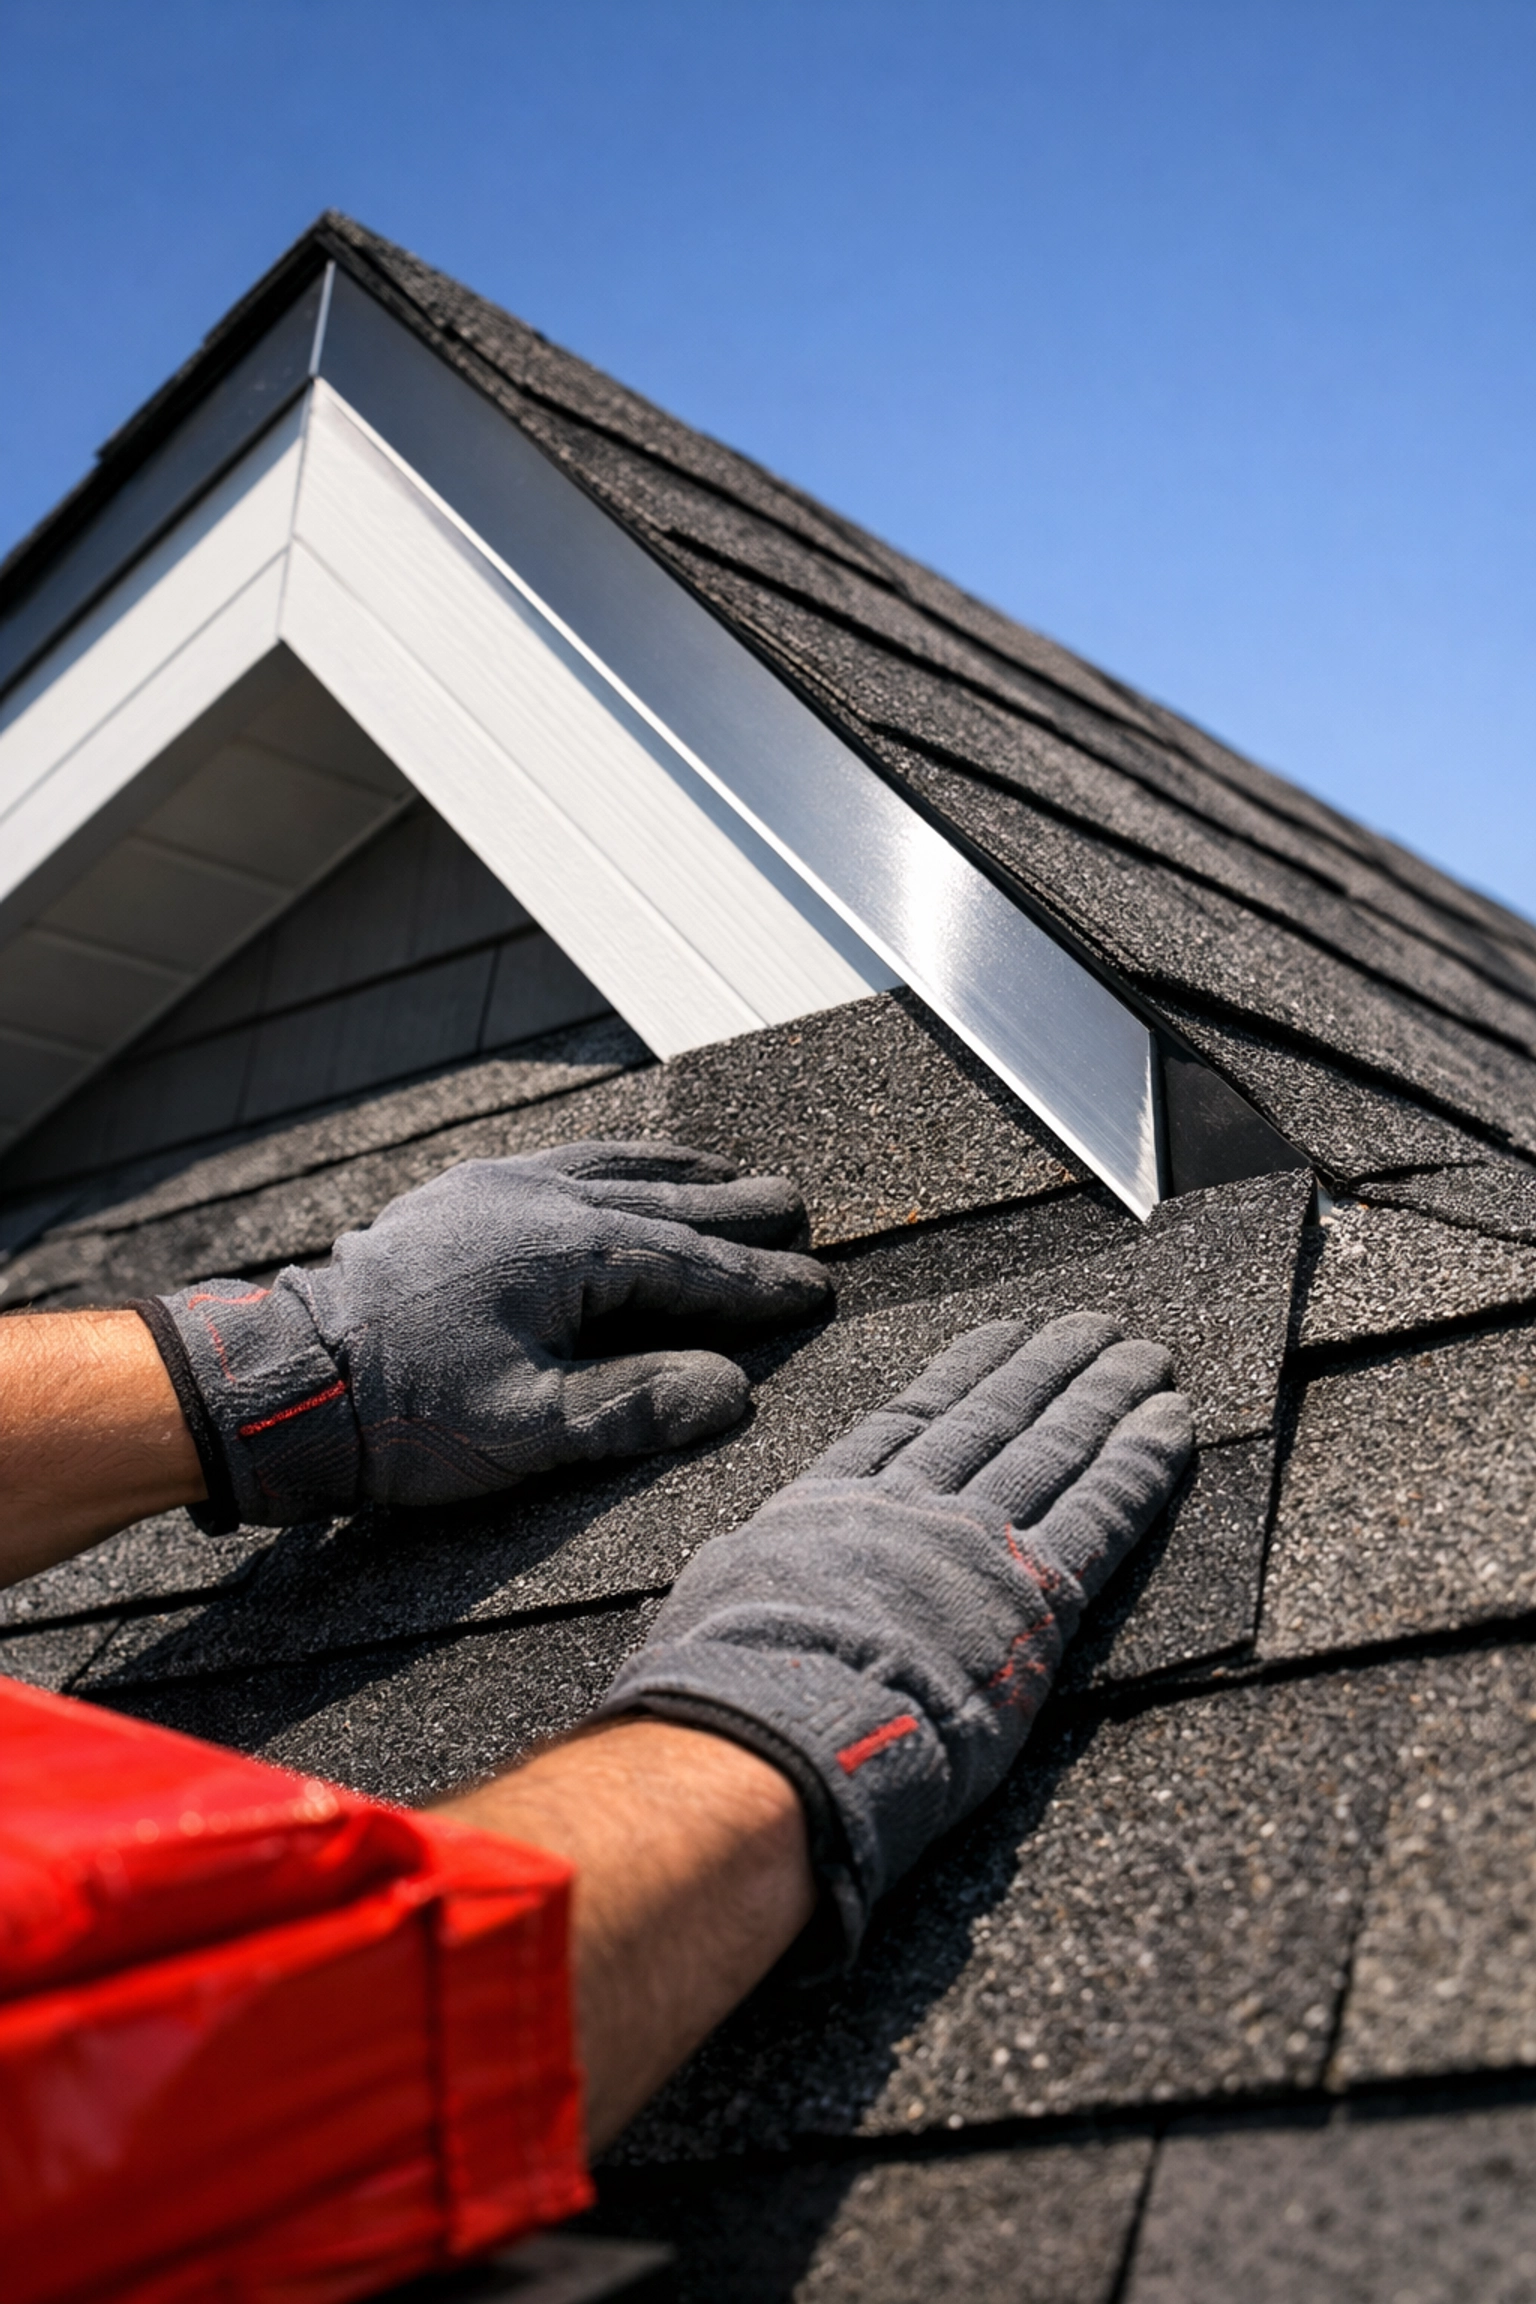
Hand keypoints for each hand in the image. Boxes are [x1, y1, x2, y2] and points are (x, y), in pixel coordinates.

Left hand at [142, 1142, 830, 1528]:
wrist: (288, 1383)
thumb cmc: (406, 1415)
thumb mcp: (531, 1429)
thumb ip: (636, 1406)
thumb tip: (732, 1391)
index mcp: (568, 1252)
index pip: (691, 1266)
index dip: (757, 1284)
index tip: (815, 1290)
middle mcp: (539, 1201)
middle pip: (663, 1201)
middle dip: (735, 1211)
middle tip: (796, 1210)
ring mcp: (494, 1189)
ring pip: (609, 1168)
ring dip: (676, 1174)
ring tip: (727, 1177)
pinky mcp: (457, 1197)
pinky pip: (558, 1164)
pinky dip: (609, 1166)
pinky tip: (616, 1175)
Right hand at [599, 1312, 1192, 1959]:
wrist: (779, 1728)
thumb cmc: (728, 1688)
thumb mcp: (718, 1598)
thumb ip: (746, 1572)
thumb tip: (732, 1571)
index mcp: (834, 1508)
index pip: (911, 1422)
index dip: (961, 1373)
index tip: (999, 1336)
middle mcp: (912, 1508)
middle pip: (996, 1419)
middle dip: (1048, 1367)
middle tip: (1093, 1326)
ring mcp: (976, 1543)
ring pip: (1056, 1448)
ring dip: (1105, 1395)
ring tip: (1144, 1353)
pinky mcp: (1036, 1593)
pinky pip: (1104, 1511)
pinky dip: (1140, 1462)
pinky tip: (1171, 1422)